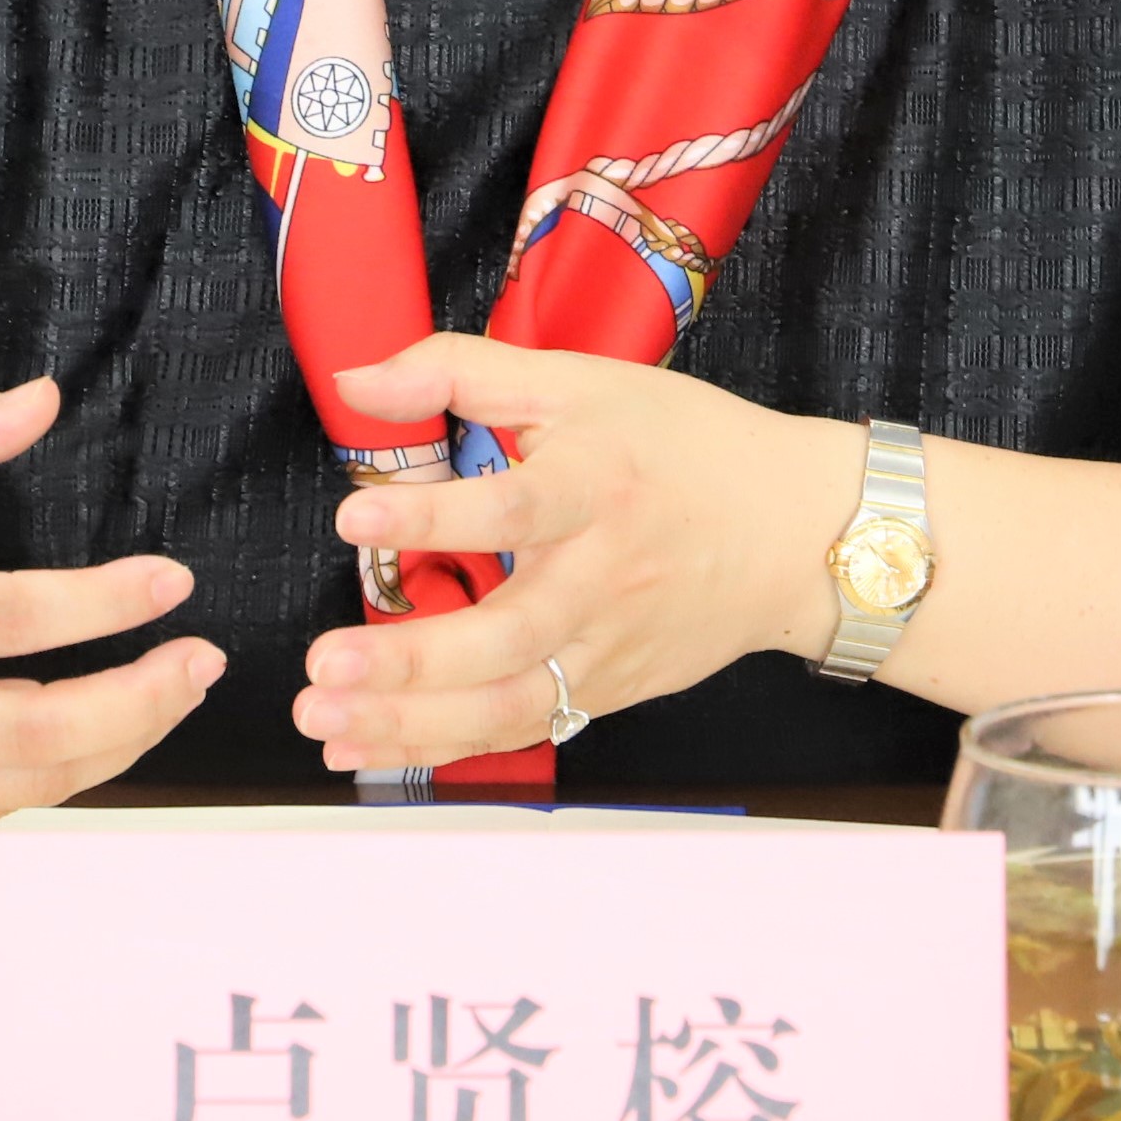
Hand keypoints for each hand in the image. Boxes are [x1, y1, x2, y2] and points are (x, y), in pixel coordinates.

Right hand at [0, 377, 221, 842]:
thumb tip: (44, 398)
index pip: (12, 619)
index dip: (107, 605)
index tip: (173, 583)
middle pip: (38, 732)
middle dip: (142, 703)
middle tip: (202, 663)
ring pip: (23, 789)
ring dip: (114, 747)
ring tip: (166, 696)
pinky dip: (49, 781)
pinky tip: (89, 736)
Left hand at [290, 335, 861, 770]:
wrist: (797, 533)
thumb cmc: (687, 448)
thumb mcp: (581, 383)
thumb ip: (461, 372)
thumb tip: (356, 378)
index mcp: (597, 486)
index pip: (513, 506)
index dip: (433, 517)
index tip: (354, 517)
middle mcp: (603, 577)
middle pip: (507, 633)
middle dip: (411, 658)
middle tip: (323, 663)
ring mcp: (607, 646)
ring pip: (508, 702)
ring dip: (411, 721)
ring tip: (325, 719)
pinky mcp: (608, 690)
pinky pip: (520, 728)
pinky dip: (442, 748)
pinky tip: (368, 749)